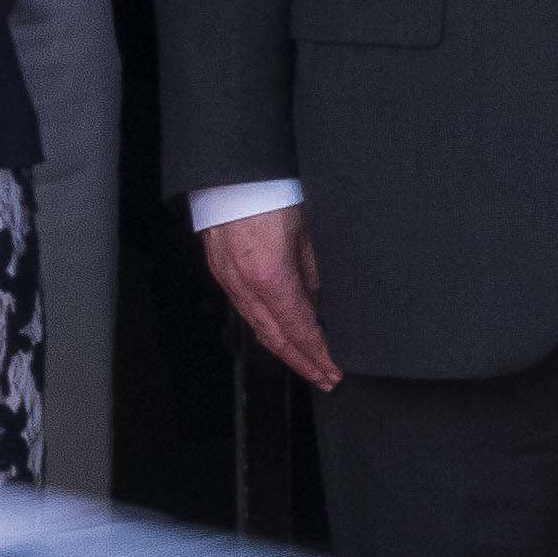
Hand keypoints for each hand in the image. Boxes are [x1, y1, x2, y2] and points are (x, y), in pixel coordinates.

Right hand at [207, 203, 341, 394]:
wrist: (232, 178)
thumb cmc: (270, 196)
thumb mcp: (307, 235)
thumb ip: (312, 272)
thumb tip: (318, 300)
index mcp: (271, 277)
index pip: (299, 329)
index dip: (318, 354)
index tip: (334, 370)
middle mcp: (246, 286)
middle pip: (276, 339)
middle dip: (303, 362)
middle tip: (325, 378)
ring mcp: (230, 282)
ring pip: (259, 328)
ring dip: (285, 350)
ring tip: (307, 362)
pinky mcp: (223, 274)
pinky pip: (247, 311)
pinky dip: (267, 329)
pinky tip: (281, 333)